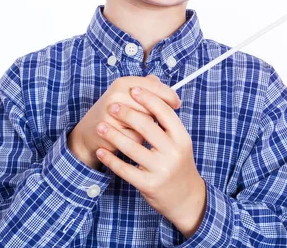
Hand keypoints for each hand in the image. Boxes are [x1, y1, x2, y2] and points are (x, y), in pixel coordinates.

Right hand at [67, 75, 181, 169]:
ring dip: (148, 129)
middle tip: (154, 119)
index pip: (154, 86)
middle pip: (152, 105)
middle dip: (157, 115)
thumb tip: (171, 92)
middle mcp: (116, 94)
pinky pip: (136, 138)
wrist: (89, 132)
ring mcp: (111, 113)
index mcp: (124, 82)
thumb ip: (149, 89)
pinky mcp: (110, 131)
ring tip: (138, 128)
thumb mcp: (129, 96)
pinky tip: (128, 138)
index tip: (177, 103)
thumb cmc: (116, 113)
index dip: (169, 95)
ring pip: (146, 122)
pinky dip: (137, 141)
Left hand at [95, 85, 206, 239]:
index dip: (149, 98)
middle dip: (127, 113)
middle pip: (147, 126)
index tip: (133, 89)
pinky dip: (110, 159)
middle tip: (112, 106)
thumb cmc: (178, 163)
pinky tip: (101, 151)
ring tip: (100, 125)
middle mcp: (173, 152)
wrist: (186, 197)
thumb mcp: (180, 142)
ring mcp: (161, 169)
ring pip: (132, 147)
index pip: (165, 112)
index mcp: (182, 138)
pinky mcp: (148, 184)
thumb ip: (167, 120)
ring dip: (113, 135)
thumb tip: (154, 89)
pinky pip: (125, 169)